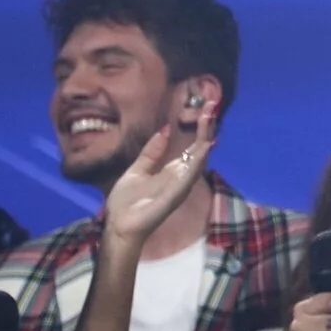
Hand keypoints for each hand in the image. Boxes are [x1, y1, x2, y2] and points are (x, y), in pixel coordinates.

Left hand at [102, 109, 215, 249]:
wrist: (118, 226)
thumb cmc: (126, 203)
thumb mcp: (137, 170)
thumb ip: (152, 153)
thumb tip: (165, 129)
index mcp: (174, 170)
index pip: (192, 145)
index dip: (200, 126)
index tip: (206, 107)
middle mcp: (182, 176)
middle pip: (200, 148)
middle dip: (207, 127)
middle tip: (212, 104)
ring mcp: (180, 186)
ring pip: (198, 159)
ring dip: (205, 139)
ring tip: (209, 118)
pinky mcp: (174, 196)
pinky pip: (188, 177)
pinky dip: (198, 162)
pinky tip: (204, 148)